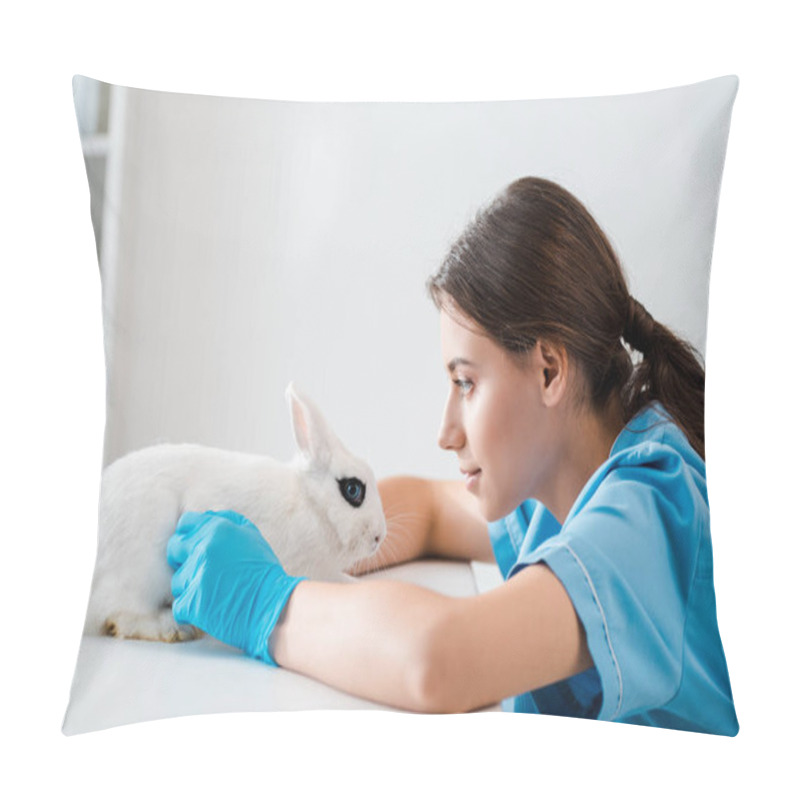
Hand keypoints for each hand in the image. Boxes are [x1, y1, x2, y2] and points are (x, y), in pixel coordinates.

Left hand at [167, 510, 304, 665]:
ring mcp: (196, 575)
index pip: (186, 524)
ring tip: (213, 593)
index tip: (193, 547)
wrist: (272, 606)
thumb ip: (226, 521)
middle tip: (200, 570)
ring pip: (177, 580)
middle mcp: (204, 548)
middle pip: (174, 549)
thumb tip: (205, 515)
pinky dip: (191, 611)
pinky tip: (209, 610)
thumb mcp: (251, 535)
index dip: (188, 535)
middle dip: (182, 559)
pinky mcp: (192, 601)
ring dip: (191, 587)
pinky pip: (179, 606)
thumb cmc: (264, 572)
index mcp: (217, 529)